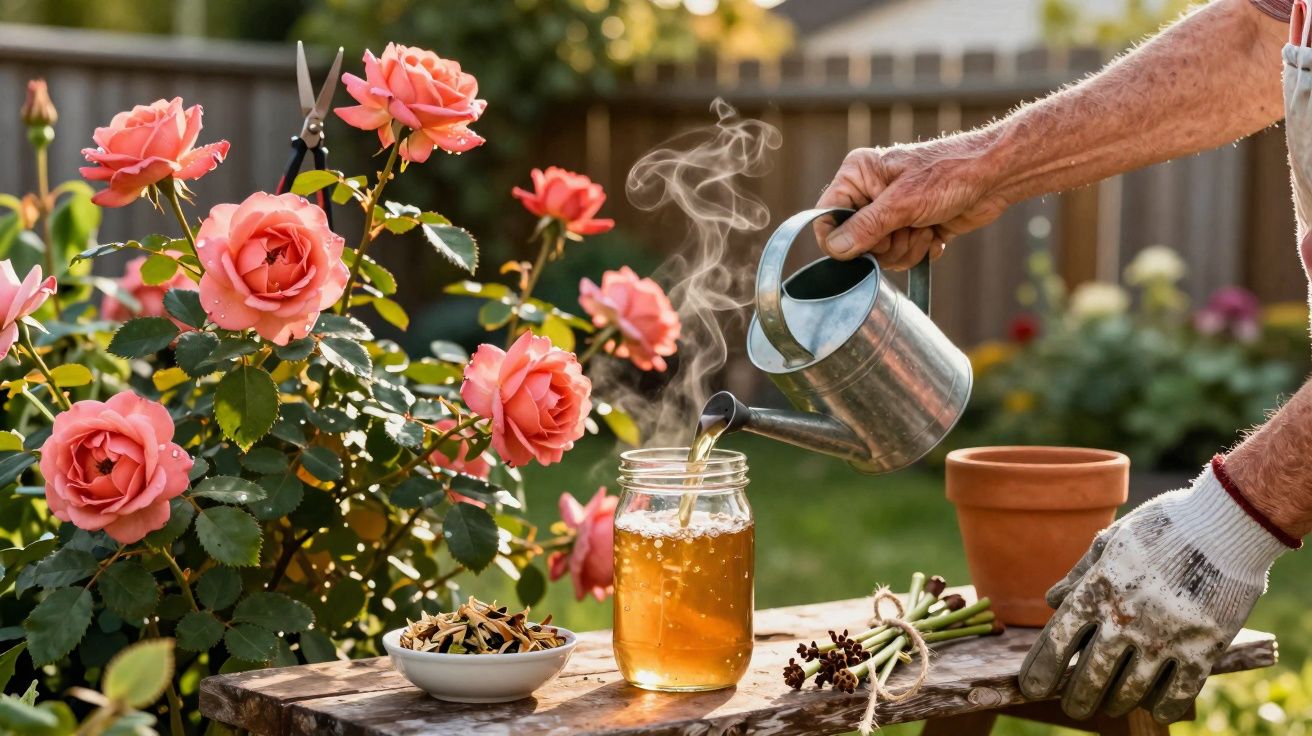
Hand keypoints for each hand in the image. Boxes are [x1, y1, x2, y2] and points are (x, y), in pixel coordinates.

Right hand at [813, 135, 1008, 269]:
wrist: (995, 176)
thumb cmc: (951, 174)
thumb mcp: (903, 202)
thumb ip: (866, 227)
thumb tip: (835, 248)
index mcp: (858, 175)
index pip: (826, 216)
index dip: (840, 238)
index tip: (864, 245)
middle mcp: (869, 193)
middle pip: (854, 242)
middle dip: (886, 244)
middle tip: (908, 226)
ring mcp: (891, 213)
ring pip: (880, 255)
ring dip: (907, 248)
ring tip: (927, 226)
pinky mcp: (911, 228)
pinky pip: (902, 257)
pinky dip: (921, 250)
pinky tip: (937, 231)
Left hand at [1018, 459, 1290, 722]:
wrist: (1226, 523)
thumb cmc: (1164, 526)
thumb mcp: (1112, 540)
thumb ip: (1080, 574)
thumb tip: (1051, 601)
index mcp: (1096, 592)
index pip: (1057, 643)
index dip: (1041, 671)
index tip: (1031, 689)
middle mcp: (1124, 620)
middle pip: (1090, 676)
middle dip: (1078, 698)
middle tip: (1074, 707)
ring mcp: (1164, 638)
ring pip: (1130, 690)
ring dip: (1117, 702)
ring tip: (1111, 705)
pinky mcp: (1203, 649)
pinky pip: (1177, 693)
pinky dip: (1163, 706)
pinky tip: (1155, 708)